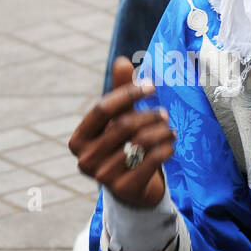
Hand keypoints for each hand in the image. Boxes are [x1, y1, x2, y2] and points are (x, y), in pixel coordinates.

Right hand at [69, 57, 177, 208]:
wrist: (133, 190)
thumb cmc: (123, 147)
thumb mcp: (119, 120)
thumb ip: (121, 93)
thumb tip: (122, 60)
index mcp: (78, 139)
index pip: (102, 109)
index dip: (128, 94)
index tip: (151, 86)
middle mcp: (85, 159)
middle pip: (123, 125)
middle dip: (149, 115)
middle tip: (164, 113)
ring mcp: (103, 177)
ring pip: (140, 142)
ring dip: (161, 131)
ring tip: (170, 129)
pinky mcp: (125, 189)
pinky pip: (152, 160)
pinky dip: (166, 148)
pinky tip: (171, 144)